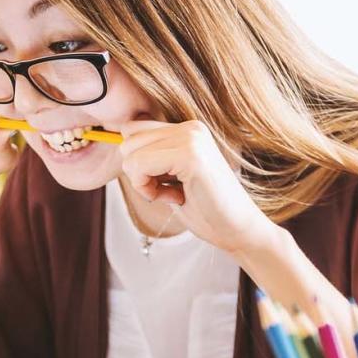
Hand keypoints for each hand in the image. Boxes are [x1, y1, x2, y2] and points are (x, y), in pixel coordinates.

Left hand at [116, 117, 276, 253]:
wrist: (238, 231)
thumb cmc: (205, 209)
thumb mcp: (171, 177)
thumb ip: (151, 157)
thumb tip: (119, 142)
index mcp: (188, 129)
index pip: (133, 130)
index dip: (138, 163)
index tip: (164, 183)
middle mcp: (190, 127)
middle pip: (128, 140)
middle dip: (138, 173)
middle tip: (169, 191)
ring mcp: (191, 138)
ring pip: (130, 153)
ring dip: (144, 183)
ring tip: (175, 194)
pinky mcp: (190, 155)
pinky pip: (139, 166)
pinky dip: (148, 190)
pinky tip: (176, 198)